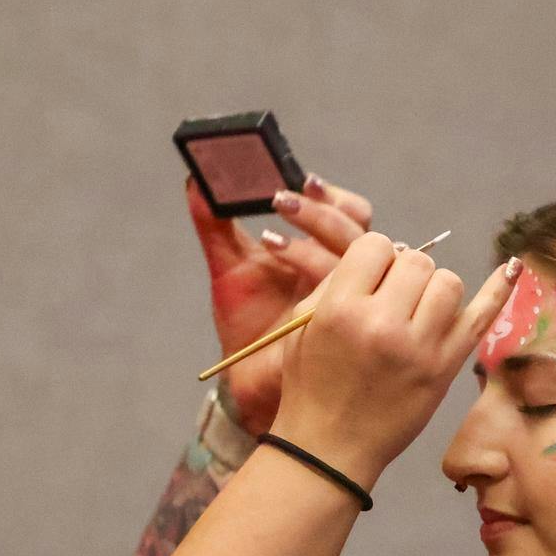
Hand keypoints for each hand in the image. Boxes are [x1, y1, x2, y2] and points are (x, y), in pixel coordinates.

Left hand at [188, 175, 372, 432]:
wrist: (244, 376)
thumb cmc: (245, 319)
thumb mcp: (226, 264)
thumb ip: (214, 222)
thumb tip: (195, 179)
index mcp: (326, 251)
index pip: (348, 212)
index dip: (331, 195)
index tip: (302, 179)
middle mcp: (342, 273)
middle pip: (359, 229)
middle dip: (322, 212)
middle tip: (282, 200)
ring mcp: (343, 300)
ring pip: (352, 259)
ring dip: (313, 239)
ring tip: (270, 237)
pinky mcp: (333, 325)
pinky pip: (338, 293)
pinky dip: (308, 272)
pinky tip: (277, 260)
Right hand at [271, 238, 517, 489]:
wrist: (328, 451)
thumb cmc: (308, 388)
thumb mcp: (300, 328)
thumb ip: (335, 284)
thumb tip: (382, 254)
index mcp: (341, 309)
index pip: (375, 245)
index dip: (373, 259)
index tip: (367, 282)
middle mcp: (383, 323)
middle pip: (416, 261)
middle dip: (402, 273)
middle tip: (388, 304)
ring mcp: (420, 347)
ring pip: (448, 281)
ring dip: (433, 288)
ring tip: (415, 312)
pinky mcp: (445, 368)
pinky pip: (481, 317)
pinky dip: (499, 290)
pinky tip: (513, 267)